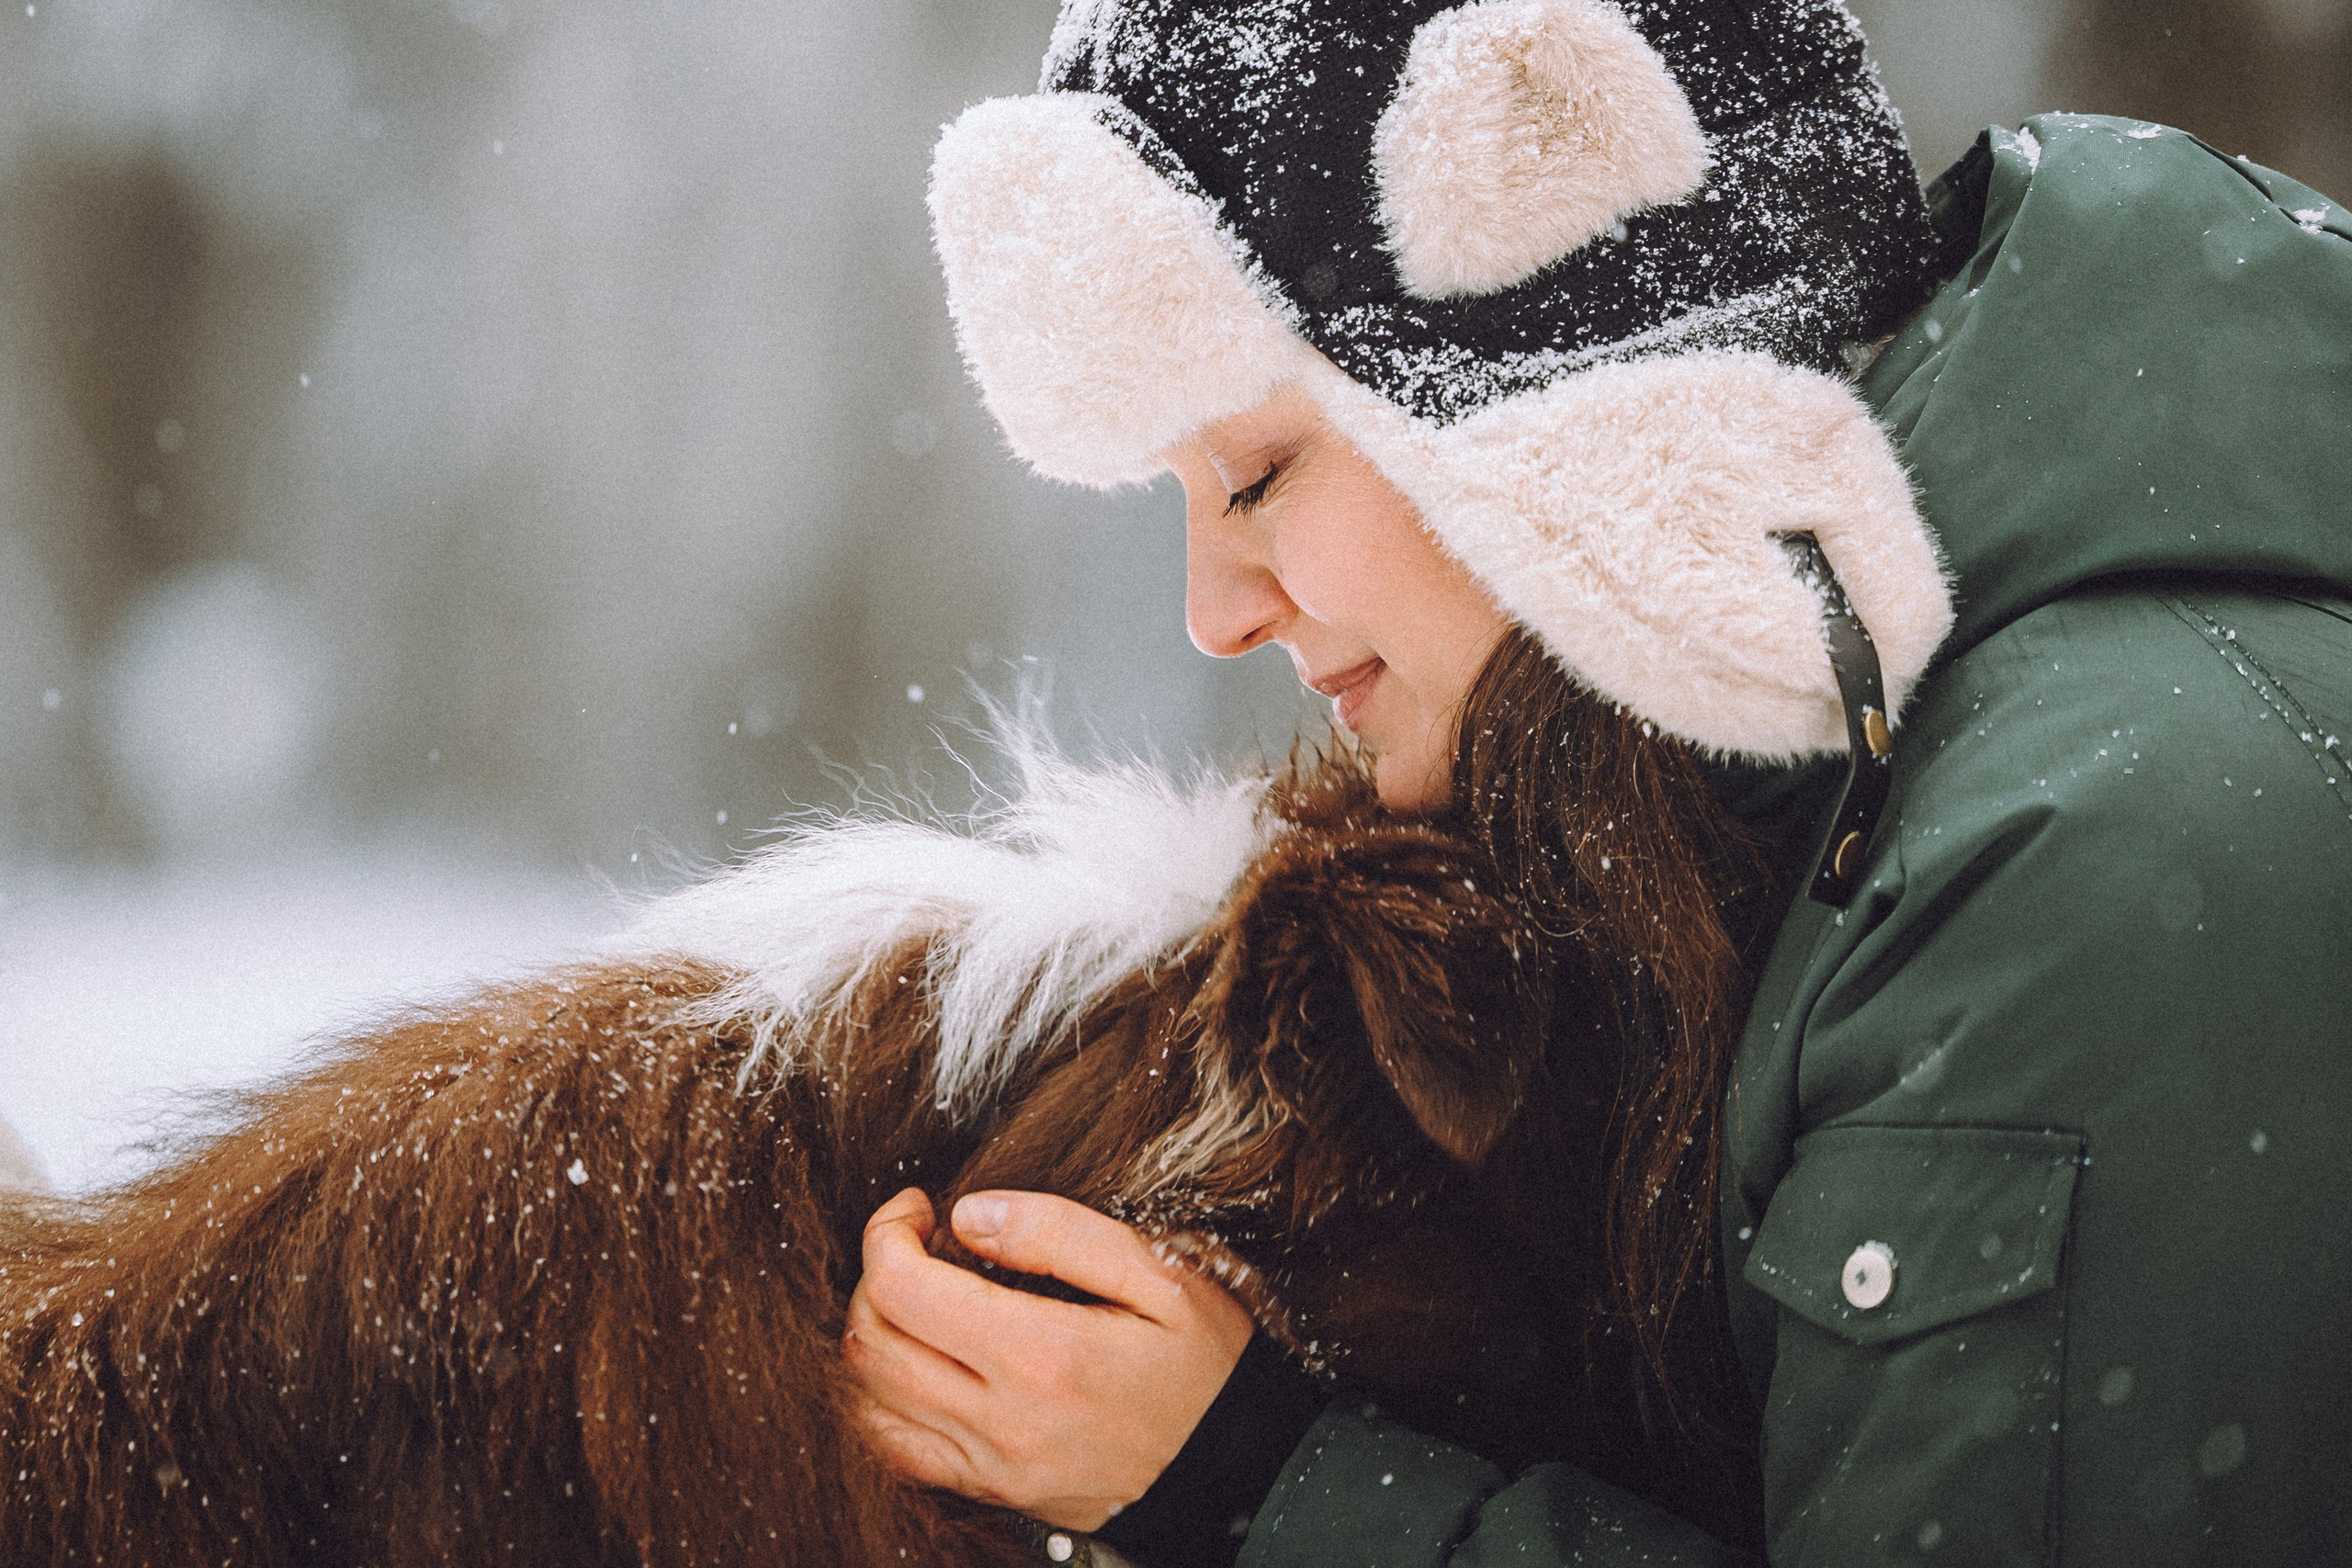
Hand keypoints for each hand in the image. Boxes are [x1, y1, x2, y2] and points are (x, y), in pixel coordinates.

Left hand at [843, 1187, 1253, 1530]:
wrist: (1238, 1468)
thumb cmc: (1207, 1365)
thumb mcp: (1160, 1276)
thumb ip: (1062, 1233)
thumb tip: (970, 1214)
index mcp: (1042, 1356)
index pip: (902, 1288)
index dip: (888, 1231)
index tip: (920, 1206)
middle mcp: (1002, 1420)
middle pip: (872, 1341)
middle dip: (875, 1274)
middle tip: (917, 1243)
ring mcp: (991, 1466)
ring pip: (870, 1400)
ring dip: (872, 1333)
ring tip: (914, 1296)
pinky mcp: (991, 1491)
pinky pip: (894, 1450)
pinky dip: (878, 1401)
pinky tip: (912, 1362)